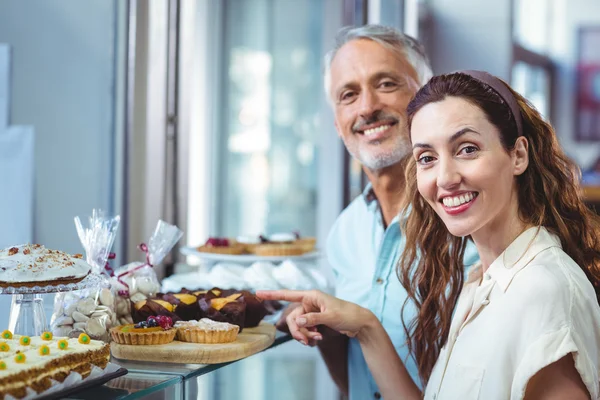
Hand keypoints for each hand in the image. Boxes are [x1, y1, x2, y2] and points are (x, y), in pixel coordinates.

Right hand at [257, 289, 373, 342]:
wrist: (359, 324)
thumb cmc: (347, 314)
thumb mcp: (330, 316)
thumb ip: (312, 318)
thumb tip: (297, 320)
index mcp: (311, 296)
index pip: (288, 294)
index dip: (272, 294)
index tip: (258, 293)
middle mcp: (308, 303)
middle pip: (292, 317)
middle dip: (298, 331)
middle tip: (307, 340)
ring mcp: (311, 313)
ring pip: (297, 326)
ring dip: (304, 335)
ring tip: (316, 340)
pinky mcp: (314, 321)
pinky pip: (304, 330)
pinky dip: (308, 337)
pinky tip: (317, 339)